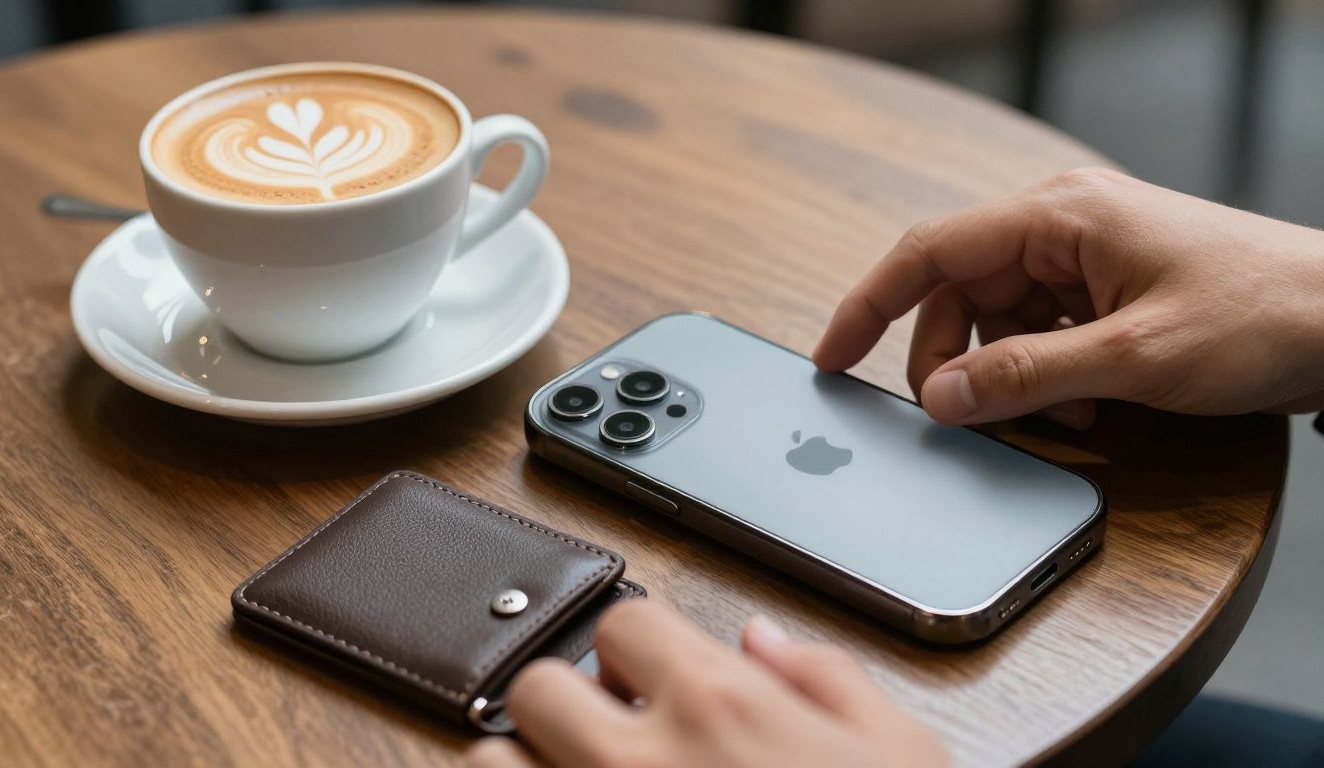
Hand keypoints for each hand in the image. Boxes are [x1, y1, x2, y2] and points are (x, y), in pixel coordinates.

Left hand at [466, 600, 945, 767]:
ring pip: (493, 763)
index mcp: (720, 708)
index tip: (655, 675)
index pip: (625, 620)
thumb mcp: (900, 753)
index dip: (641, 644)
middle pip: (538, 684)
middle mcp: (638, 763)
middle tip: (613, 732)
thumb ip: (829, 679)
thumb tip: (765, 641)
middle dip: (571, 700)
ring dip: (528, 765)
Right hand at [813, 168, 1323, 428]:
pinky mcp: (1105, 289)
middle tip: (964, 417)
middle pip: (958, 298)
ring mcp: (1083, 258)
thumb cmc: (1262, 314)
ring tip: (1060, 417)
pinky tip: (1086, 408)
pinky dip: (1045, 379)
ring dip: (1009, 380)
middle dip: (954, 364)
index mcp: (1056, 215)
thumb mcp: (1132, 357)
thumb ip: (1024, 377)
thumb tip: (938, 398)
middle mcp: (1060, 227)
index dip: (868, 306)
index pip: (928, 253)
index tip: (830, 357)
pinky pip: (1040, 336)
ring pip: (997, 325)